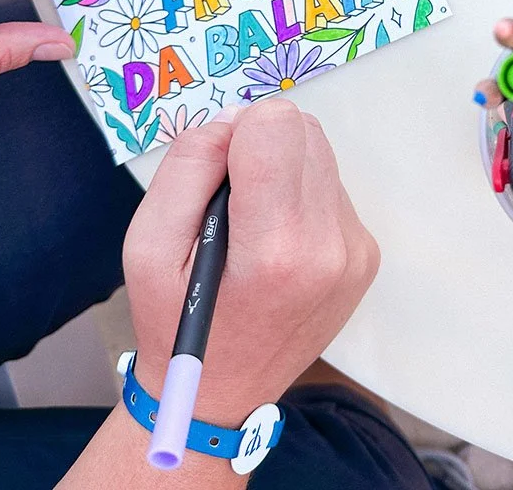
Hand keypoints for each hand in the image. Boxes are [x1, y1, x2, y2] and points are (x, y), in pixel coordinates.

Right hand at [124, 99, 380, 426]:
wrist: (221, 394)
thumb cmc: (176, 322)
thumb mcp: (146, 245)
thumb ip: (186, 166)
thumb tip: (235, 118)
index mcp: (275, 251)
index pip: (276, 126)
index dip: (236, 133)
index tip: (217, 174)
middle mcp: (330, 248)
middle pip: (303, 129)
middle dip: (259, 146)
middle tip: (229, 199)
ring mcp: (355, 251)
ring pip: (320, 150)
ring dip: (281, 166)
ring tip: (251, 220)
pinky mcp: (365, 253)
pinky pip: (331, 184)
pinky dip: (300, 193)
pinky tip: (275, 235)